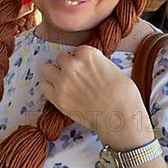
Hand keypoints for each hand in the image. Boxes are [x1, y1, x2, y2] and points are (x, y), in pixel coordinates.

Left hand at [40, 45, 154, 149]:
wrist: (120, 117)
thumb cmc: (123, 94)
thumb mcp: (112, 68)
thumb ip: (96, 63)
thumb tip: (90, 66)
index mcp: (87, 54)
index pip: (77, 50)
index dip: (82, 60)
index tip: (87, 68)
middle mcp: (72, 65)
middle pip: (61, 58)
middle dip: (67, 66)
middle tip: (76, 76)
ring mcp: (63, 82)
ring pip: (47, 69)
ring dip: (55, 74)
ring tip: (64, 82)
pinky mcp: (58, 98)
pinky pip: (44, 87)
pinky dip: (50, 88)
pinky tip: (59, 92)